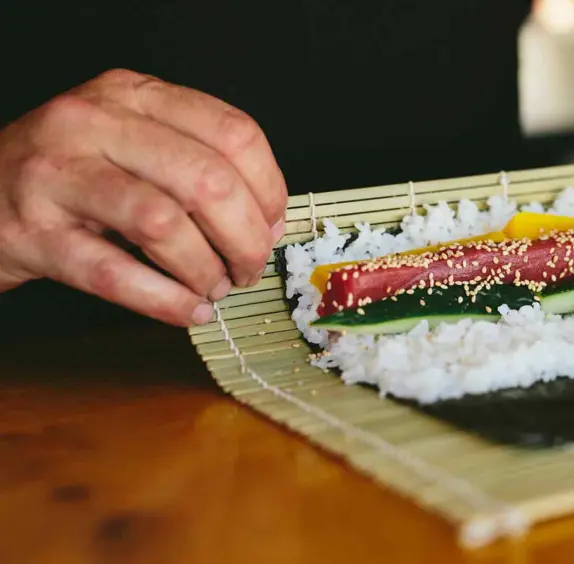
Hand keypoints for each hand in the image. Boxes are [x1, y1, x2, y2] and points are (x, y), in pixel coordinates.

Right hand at [0, 69, 286, 326]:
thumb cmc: (70, 173)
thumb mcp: (128, 140)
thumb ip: (194, 161)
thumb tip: (268, 218)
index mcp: (131, 95)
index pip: (233, 133)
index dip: (269, 189)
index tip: (272, 225)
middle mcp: (93, 122)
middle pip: (207, 181)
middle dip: (245, 238)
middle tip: (248, 267)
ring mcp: (56, 175)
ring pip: (163, 224)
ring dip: (206, 269)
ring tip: (215, 288)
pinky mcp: (31, 233)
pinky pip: (114, 273)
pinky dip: (166, 300)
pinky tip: (189, 310)